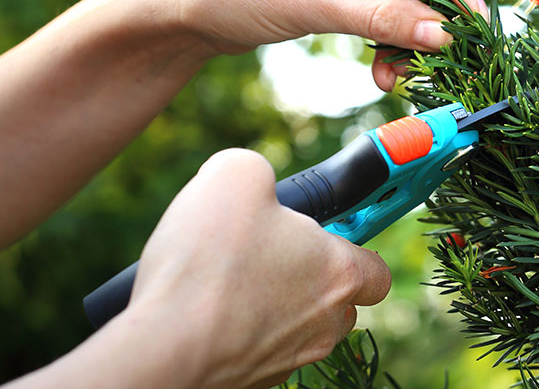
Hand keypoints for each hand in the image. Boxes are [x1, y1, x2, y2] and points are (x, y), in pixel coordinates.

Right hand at [123, 149, 391, 387]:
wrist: (162, 348)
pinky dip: (241, 329)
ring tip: (227, 280)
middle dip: (307, 273)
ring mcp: (290, 358)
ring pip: (298, 325)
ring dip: (273, 302)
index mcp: (337, 272)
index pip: (376, 268)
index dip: (352, 243)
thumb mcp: (235, 176)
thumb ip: (261, 170)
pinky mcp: (253, 379)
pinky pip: (259, 347)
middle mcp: (324, 322)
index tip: (325, 229)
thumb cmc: (207, 263)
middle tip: (264, 248)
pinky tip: (205, 310)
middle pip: (337, 298)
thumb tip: (256, 182)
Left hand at [161, 0, 487, 90]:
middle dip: (433, 8)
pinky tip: (383, 70)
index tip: (472, 21)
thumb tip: (444, 36)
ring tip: (403, 74)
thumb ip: (379, 18)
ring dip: (410, 30)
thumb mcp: (308, 4)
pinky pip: (386, 0)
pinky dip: (389, 35)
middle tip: (452, 52)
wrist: (178, 13)